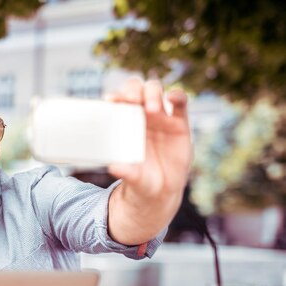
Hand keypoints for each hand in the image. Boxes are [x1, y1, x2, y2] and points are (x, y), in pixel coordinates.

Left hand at [107, 77, 191, 199]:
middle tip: (131, 100)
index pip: (118, 102)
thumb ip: (124, 170)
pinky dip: (177, 95)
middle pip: (136, 90)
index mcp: (123, 123)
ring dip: (152, 94)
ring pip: (155, 91)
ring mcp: (160, 117)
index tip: (110, 100)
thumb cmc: (139, 178)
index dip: (115, 97)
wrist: (160, 190)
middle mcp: (140, 116)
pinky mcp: (179, 122)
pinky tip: (172, 98)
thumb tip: (113, 166)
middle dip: (132, 90)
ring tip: (151, 110)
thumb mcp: (131, 176)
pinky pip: (180, 102)